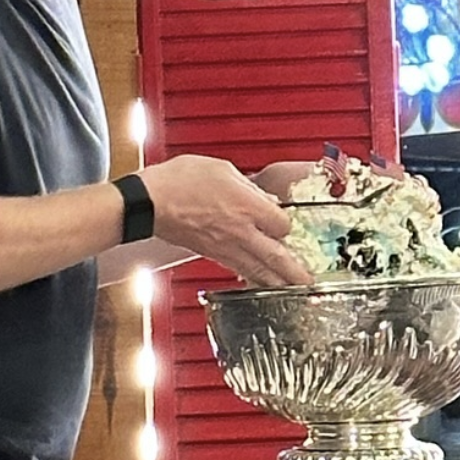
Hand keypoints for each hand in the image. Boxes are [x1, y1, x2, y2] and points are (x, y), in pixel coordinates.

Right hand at [137, 155, 312, 287]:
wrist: (149, 203)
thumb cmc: (180, 181)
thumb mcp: (222, 169)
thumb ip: (247, 185)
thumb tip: (263, 196)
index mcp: (246, 206)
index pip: (282, 224)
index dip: (288, 224)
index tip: (288, 223)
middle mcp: (240, 231)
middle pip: (276, 256)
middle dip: (295, 271)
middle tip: (310, 281)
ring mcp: (226, 247)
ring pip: (258, 269)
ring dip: (278, 282)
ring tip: (292, 289)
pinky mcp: (212, 255)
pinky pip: (239, 270)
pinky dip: (253, 278)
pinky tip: (259, 281)